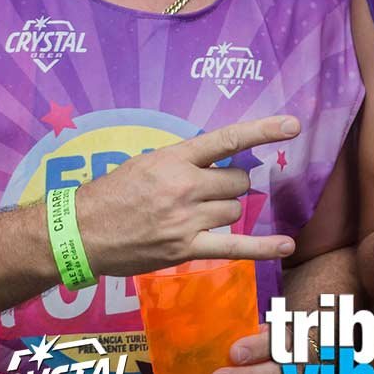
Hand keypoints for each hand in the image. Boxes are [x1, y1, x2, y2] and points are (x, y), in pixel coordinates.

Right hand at [75, 115, 300, 275]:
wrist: (81, 231)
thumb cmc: (112, 193)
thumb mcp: (146, 162)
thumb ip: (183, 161)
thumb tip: (217, 164)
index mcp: (175, 158)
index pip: (228, 139)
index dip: (264, 130)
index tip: (293, 125)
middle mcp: (185, 186)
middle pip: (237, 182)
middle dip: (231, 185)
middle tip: (208, 191)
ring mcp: (187, 219)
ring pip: (234, 211)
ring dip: (225, 211)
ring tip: (196, 214)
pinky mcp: (186, 248)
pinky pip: (234, 247)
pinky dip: (262, 247)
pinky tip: (286, 245)